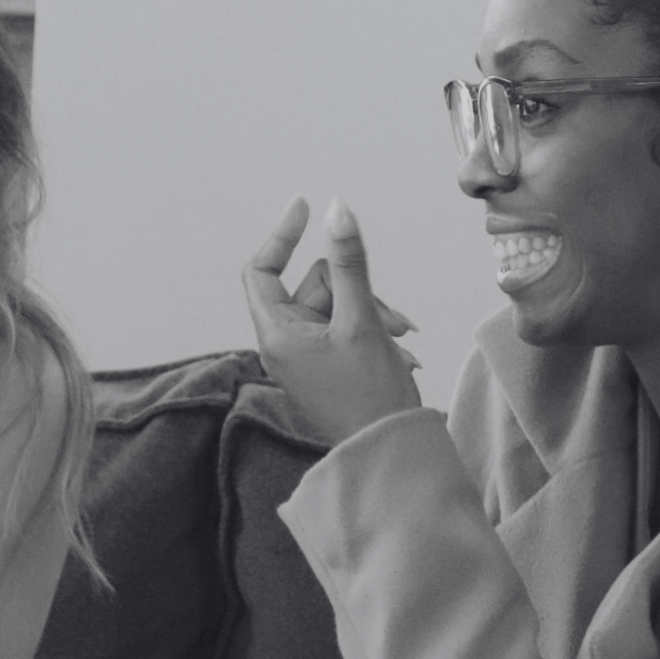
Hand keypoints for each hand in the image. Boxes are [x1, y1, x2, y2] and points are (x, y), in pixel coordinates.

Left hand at [243, 195, 422, 446]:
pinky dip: (371, 328)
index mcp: (277, 334)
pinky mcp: (327, 362)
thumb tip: (336, 210)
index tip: (304, 207)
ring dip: (370, 310)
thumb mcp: (361, 320)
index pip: (261, 270)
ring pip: (337, 303)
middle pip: (312, 284)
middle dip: (354, 289)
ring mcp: (306, 354)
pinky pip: (346, 324)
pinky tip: (399, 349)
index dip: (281, 235)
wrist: (390, 451)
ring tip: (398, 338)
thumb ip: (349, 262)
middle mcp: (284, 343)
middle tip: (389, 319)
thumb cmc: (370, 398)